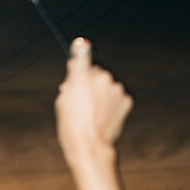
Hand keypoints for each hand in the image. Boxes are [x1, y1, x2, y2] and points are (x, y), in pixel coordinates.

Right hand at [55, 37, 132, 169]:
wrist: (89, 146)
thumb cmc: (71, 126)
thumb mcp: (63, 101)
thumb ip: (70, 80)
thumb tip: (76, 67)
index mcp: (82, 77)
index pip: (82, 54)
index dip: (80, 49)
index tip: (81, 44)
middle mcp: (102, 78)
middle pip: (96, 72)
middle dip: (90, 81)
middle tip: (81, 100)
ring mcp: (116, 88)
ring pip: (107, 85)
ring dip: (101, 93)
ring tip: (92, 112)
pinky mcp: (126, 99)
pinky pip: (117, 96)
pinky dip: (111, 103)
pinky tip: (102, 116)